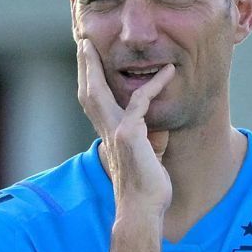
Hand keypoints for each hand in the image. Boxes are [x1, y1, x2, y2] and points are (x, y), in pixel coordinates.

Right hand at [77, 39, 176, 218]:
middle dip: (84, 66)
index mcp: (109, 134)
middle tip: (82, 43)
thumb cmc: (148, 187)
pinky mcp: (130, 134)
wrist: (142, 208)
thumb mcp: (148, 154)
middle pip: (87, 91)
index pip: (94, 101)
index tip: (88, 60)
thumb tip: (157, 125)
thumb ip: (148, 136)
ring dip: (96, 66)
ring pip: (99, 91)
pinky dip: (156, 84)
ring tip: (94, 47)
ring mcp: (116, 131)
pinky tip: (169, 71)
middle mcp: (107, 130)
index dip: (90, 80)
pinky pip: (141, 101)